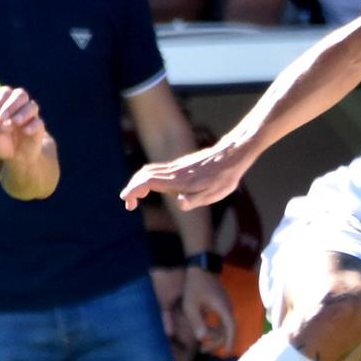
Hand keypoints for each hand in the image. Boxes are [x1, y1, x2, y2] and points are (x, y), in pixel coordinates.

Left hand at [0, 84, 47, 163]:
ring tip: (14, 123)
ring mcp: (31, 116)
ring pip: (32, 106)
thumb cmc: (1, 141)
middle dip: (11, 106)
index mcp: (6, 103)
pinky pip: (39, 122)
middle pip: (20, 94)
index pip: (5, 92)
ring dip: (22, 113)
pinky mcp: (39, 127)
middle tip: (3, 119)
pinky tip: (25, 132)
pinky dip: (32, 125)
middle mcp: (20, 106)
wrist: (15, 156)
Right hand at [122, 140, 248, 211]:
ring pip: (149, 171)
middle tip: (129, 204)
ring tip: (136, 197)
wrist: (231, 156)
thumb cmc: (223, 178)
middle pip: (143, 175)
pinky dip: (147, 177)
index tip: (128, 203)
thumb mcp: (213, 193)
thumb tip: (180, 203)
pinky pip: (157, 169)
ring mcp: (176, 167)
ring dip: (138, 182)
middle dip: (132, 188)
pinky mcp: (181, 165)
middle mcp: (174, 171)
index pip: (147, 182)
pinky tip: (152, 186)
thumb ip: (194, 199)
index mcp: (178, 181)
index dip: (134, 191)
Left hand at [181, 264, 234, 355]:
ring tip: (202, 344)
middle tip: (202, 350)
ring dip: (216, 336)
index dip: (230, 342)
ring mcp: (226, 306)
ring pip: (226, 326)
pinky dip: (216, 329)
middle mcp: (228, 308)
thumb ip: (196, 322)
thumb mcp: (191, 305)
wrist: (201, 268)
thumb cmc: (195, 286)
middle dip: (217, 343)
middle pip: (228, 331)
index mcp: (223, 309)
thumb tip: (203, 338)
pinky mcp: (222, 304)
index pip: (231, 329)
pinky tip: (206, 331)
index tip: (228, 352)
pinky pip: (223, 320)